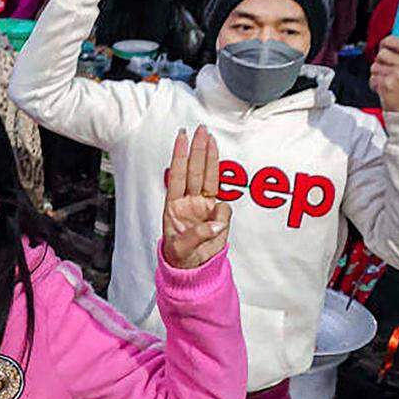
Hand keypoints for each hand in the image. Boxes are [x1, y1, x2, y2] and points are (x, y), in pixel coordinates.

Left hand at [162, 125, 231, 269]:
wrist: (192, 268)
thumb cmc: (180, 256)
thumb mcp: (182, 249)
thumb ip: (198, 235)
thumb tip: (217, 223)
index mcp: (174, 206)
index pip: (177, 176)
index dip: (179, 156)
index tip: (182, 138)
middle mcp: (188, 202)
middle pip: (194, 171)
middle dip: (197, 150)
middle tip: (200, 130)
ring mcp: (203, 206)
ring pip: (208, 178)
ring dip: (210, 159)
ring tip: (211, 140)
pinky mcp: (216, 215)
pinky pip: (224, 205)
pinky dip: (224, 210)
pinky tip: (218, 223)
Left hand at [369, 36, 398, 113]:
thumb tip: (389, 39)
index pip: (396, 40)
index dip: (386, 41)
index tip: (384, 45)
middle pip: (382, 53)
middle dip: (380, 61)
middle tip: (387, 70)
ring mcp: (398, 75)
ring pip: (375, 66)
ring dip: (376, 74)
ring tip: (387, 81)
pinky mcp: (388, 85)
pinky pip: (372, 78)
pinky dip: (374, 84)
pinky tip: (384, 89)